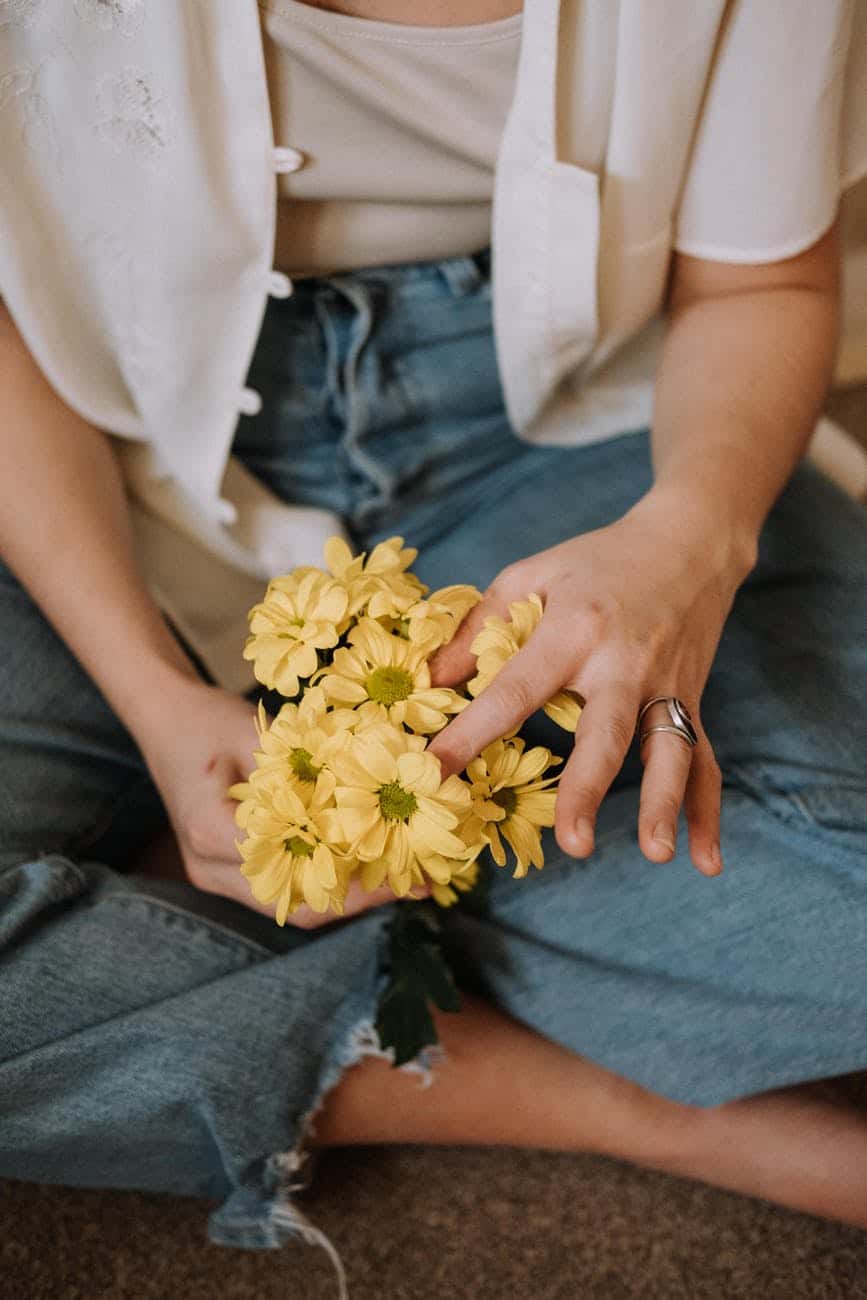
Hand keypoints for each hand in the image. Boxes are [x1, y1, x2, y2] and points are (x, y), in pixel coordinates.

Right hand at [134, 677, 410, 927]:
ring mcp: (216, 877)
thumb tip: (375, 784)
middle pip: (296, 904)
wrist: (163, 718)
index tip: (404, 862)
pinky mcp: (229, 873)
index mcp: (211, 832)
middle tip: (422, 882)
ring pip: (293, 905)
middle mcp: (210, 868)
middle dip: (363, 897)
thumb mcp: (255, 730)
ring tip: (410, 878)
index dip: (353, 873)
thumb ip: (303, 764)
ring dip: (351, 894)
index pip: (294, 868)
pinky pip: (286, 889)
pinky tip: (371, 865)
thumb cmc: (207, 718)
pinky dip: (330, 880)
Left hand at [427, 492, 753, 874]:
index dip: (472, 734)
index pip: (515, 692)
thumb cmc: (598, 561)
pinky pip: (705, 762)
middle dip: (588, 789)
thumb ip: (479, 626)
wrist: (690, 542)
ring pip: (669, 752)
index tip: (435, 774)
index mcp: (574, 631)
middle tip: (571, 843)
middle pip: (605, 734)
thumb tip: (431, 681)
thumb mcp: (533, 575)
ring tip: (655, 854)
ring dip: (662, 805)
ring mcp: (664, 687)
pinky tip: (705, 860)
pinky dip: (707, 813)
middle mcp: (623, 664)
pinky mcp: (691, 701)